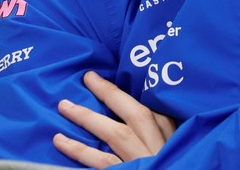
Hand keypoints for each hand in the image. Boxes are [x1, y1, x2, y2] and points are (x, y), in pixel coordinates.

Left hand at [54, 70, 176, 167]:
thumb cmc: (178, 161)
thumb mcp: (179, 145)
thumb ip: (165, 130)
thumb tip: (148, 111)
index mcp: (171, 135)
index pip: (147, 107)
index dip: (121, 92)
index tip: (97, 78)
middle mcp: (156, 144)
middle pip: (131, 113)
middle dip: (108, 94)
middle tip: (85, 79)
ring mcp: (141, 159)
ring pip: (113, 134)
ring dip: (88, 118)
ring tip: (64, 106)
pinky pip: (100, 162)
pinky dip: (79, 150)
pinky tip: (60, 141)